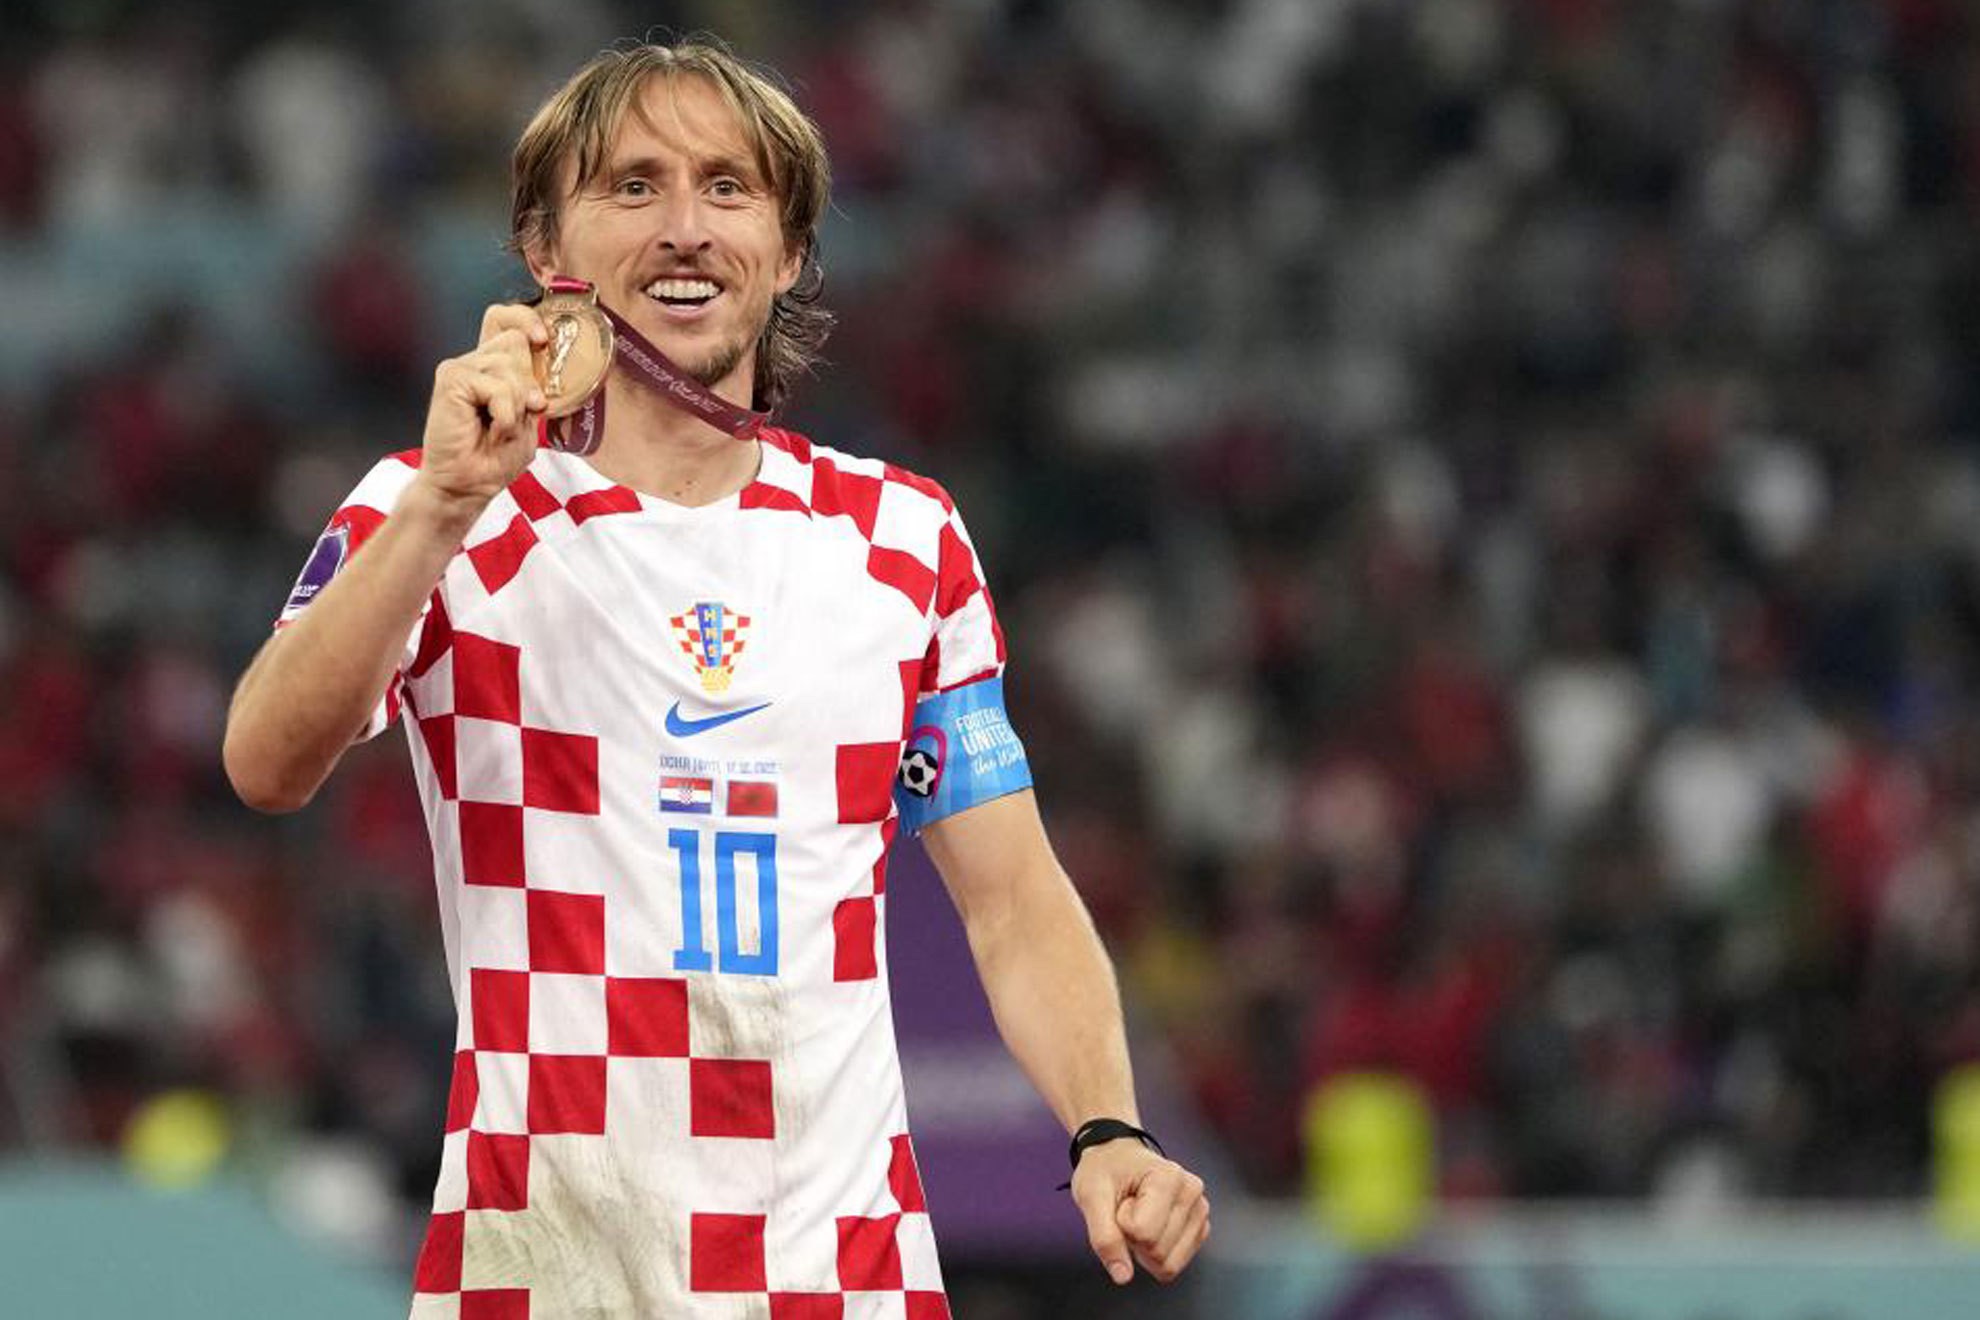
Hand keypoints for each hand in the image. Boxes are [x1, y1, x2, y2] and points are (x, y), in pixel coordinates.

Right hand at [416, 304, 551, 515]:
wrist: (468, 485)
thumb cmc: (495, 457)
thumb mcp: (528, 419)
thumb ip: (533, 387)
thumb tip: (540, 354)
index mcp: (494, 368)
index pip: (507, 321)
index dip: (526, 320)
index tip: (542, 340)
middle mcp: (475, 362)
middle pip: (515, 341)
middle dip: (527, 382)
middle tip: (518, 414)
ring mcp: (461, 368)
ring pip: (510, 364)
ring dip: (517, 404)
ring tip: (501, 428)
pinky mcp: (451, 379)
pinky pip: (498, 386)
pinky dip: (505, 413)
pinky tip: (493, 430)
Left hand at [1070, 1139, 1209, 1285]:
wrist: (1117, 1157)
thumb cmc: (1104, 1170)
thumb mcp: (1091, 1197)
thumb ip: (1104, 1237)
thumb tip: (1122, 1276)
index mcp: (1169, 1176)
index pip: (1143, 1232)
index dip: (1121, 1224)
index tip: (1119, 1201)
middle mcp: (1192, 1192)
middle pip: (1158, 1251)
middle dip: (1133, 1238)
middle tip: (1126, 1208)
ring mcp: (1199, 1210)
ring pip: (1168, 1263)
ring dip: (1144, 1247)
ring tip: (1138, 1215)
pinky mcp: (1199, 1227)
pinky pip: (1174, 1264)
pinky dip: (1155, 1253)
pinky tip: (1150, 1224)